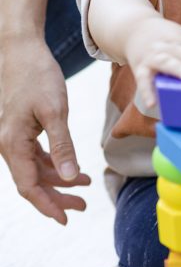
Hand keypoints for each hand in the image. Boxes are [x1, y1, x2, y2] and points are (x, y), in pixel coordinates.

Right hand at [0, 32, 90, 223]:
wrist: (20, 48)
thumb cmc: (37, 75)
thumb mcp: (55, 111)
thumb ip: (63, 146)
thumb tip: (69, 177)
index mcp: (13, 144)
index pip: (29, 186)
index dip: (47, 205)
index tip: (66, 218)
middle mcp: (9, 144)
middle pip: (32, 181)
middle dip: (57, 196)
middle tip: (83, 206)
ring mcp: (13, 136)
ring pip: (35, 168)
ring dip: (58, 179)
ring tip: (85, 185)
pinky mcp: (21, 127)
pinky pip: (35, 154)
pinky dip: (54, 162)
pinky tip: (72, 167)